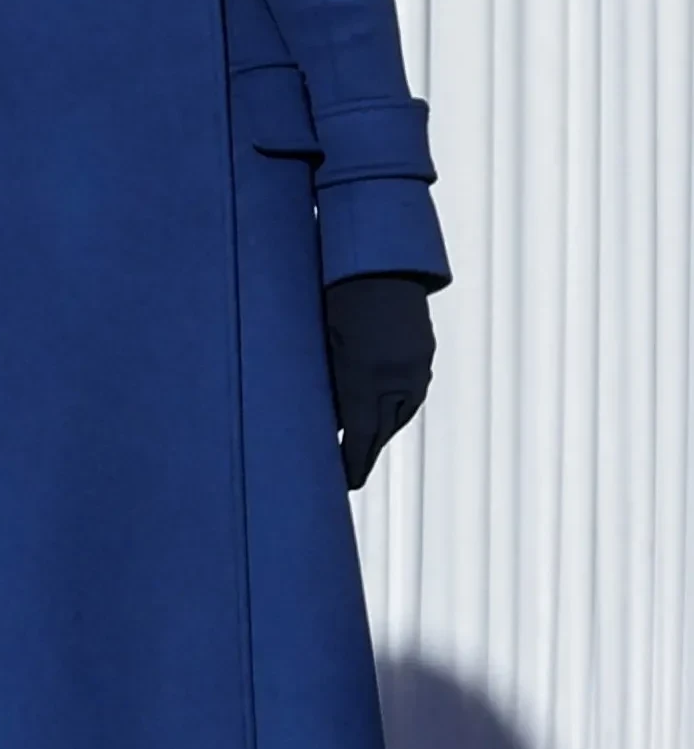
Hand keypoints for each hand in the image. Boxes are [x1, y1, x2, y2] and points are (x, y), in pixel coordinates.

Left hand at [325, 273, 434, 490]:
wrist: (377, 265)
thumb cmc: (336, 300)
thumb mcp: (325, 346)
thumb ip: (333, 385)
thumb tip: (338, 420)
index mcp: (365, 378)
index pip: (361, 436)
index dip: (352, 463)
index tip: (345, 482)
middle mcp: (396, 378)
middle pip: (383, 431)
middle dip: (366, 453)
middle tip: (352, 471)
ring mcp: (414, 366)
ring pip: (401, 415)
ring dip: (382, 432)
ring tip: (366, 446)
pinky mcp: (423, 354)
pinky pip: (411, 393)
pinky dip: (396, 407)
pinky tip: (385, 413)